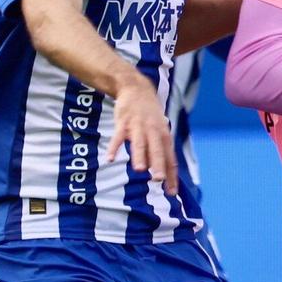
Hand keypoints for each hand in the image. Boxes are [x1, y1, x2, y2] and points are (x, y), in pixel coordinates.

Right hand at [106, 75, 177, 193]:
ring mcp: (138, 127)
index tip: (171, 192)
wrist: (136, 89)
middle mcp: (154, 131)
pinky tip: (109, 159)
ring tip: (139, 170)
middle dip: (158, 165)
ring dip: (139, 156)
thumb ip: (158, 151)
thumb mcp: (160, 131)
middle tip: (158, 180)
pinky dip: (113, 148)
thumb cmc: (150, 115)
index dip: (171, 176)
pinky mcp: (123, 123)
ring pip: (139, 143)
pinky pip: (118, 137)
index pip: (170, 159)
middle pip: (157, 150)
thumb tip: (157, 172)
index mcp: (164, 136)